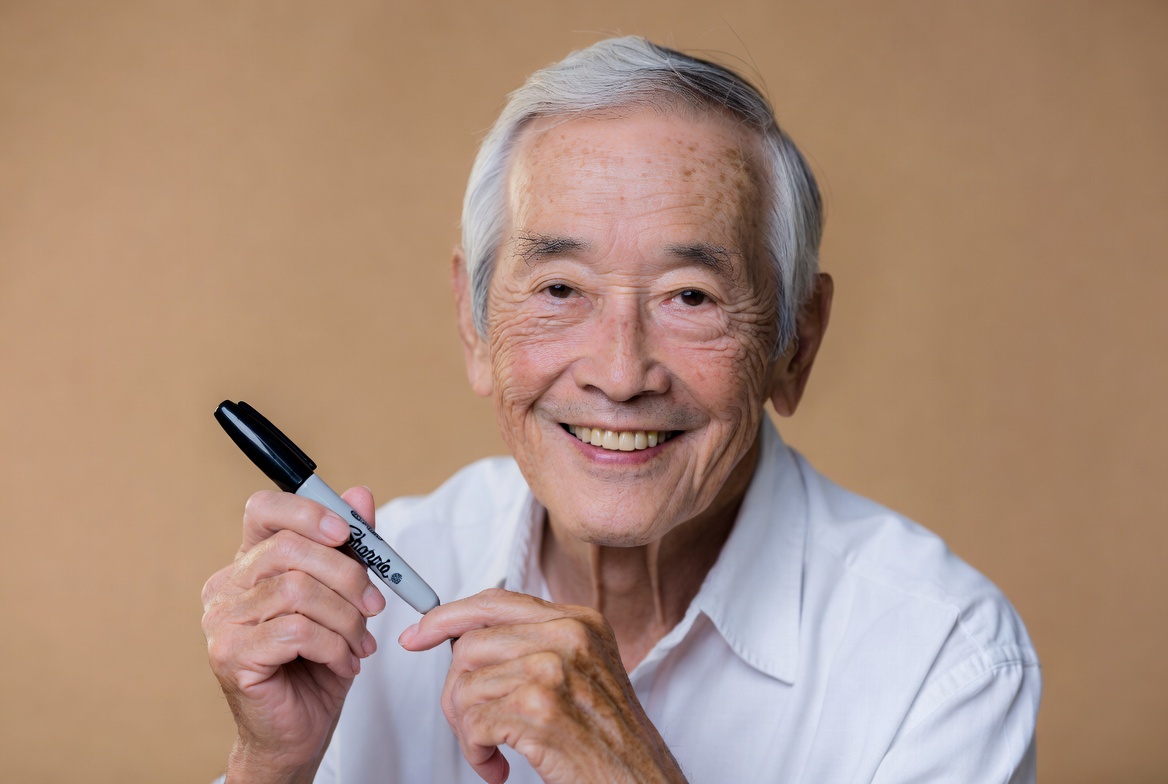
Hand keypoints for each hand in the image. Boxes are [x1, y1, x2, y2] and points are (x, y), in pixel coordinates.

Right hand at [201, 487, 386, 782]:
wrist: (299, 731)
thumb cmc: (318, 663)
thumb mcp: (344, 598)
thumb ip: (350, 548)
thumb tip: (360, 495)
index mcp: (250, 563)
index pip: (264, 510)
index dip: (307, 512)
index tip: (345, 532)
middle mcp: (227, 586)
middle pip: (290, 549)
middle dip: (347, 574)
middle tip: (375, 604)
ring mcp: (222, 621)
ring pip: (298, 592)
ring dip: (346, 619)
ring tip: (360, 643)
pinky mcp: (229, 654)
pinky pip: (296, 631)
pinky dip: (333, 645)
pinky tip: (343, 661)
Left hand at [399, 588, 686, 783]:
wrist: (641, 782)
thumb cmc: (609, 738)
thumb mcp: (583, 673)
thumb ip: (535, 645)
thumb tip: (464, 639)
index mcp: (579, 620)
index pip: (495, 601)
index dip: (446, 617)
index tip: (417, 635)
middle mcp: (569, 637)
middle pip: (469, 646)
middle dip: (456, 694)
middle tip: (472, 728)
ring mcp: (555, 671)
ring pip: (465, 687)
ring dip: (466, 731)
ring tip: (489, 751)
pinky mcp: (541, 711)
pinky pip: (473, 723)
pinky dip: (474, 753)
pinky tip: (497, 767)